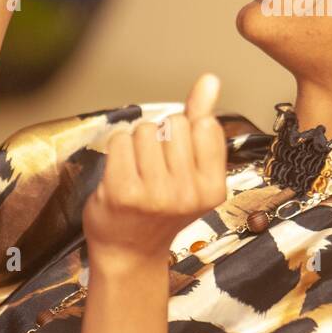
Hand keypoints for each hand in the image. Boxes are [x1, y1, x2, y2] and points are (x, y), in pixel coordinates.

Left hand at [84, 74, 228, 268]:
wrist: (129, 251)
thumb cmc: (161, 208)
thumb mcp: (193, 170)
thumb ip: (202, 121)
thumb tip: (210, 80)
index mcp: (213, 188)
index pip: (204, 124)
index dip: (188, 132)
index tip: (180, 159)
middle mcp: (188, 194)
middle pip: (174, 123)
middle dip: (162, 136)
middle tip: (156, 169)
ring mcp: (155, 195)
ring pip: (145, 130)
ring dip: (137, 143)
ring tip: (138, 172)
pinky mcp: (122, 192)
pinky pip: (121, 140)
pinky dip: (118, 149)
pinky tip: (121, 173)